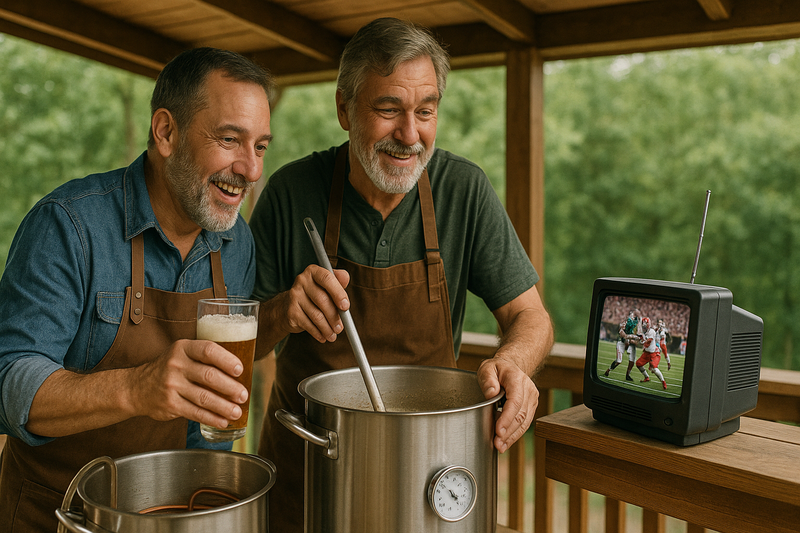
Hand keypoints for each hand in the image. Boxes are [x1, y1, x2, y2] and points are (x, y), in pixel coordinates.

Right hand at [130, 339, 248, 429]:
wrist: (137, 387)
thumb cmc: (169, 369)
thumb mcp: (183, 354)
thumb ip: (205, 359)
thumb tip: (240, 374)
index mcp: (184, 348)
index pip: (208, 350)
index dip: (227, 360)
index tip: (240, 369)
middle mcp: (176, 365)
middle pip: (209, 376)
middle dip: (230, 387)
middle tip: (243, 395)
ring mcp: (172, 385)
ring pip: (204, 397)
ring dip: (224, 406)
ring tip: (237, 412)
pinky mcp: (170, 404)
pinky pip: (195, 412)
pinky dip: (212, 418)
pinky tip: (223, 421)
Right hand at [280, 265, 350, 342]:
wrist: (287, 306)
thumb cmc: (313, 295)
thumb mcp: (326, 286)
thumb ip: (337, 281)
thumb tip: (346, 276)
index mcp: (313, 271)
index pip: (327, 279)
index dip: (338, 293)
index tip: (346, 307)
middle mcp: (302, 281)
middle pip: (322, 300)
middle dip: (334, 316)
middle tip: (340, 328)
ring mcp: (294, 296)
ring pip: (316, 315)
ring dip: (327, 328)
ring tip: (333, 335)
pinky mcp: (291, 311)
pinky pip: (308, 325)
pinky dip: (317, 333)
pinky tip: (322, 336)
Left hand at [477, 356, 538, 452]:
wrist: (509, 367)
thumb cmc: (496, 369)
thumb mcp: (487, 368)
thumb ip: (487, 380)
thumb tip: (491, 393)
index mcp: (517, 378)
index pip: (515, 401)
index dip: (507, 417)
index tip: (498, 430)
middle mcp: (529, 389)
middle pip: (521, 414)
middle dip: (509, 431)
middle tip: (497, 443)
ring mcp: (532, 399)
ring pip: (525, 421)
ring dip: (513, 436)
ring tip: (500, 446)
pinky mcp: (531, 407)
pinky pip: (525, 423)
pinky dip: (515, 434)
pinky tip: (505, 442)